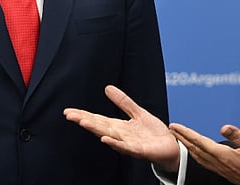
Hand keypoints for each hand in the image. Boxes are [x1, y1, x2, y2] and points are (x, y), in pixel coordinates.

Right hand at [64, 85, 179, 171]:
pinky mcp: (139, 151)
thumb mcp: (138, 113)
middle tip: (69, 115)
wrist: (170, 148)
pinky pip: (125, 147)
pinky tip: (105, 139)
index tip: (68, 111)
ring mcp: (128, 144)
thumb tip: (108, 88)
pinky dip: (115, 143)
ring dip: (95, 129)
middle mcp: (120, 136)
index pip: (98, 119)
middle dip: (84, 121)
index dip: (83, 115)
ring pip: (109, 135)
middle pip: (99, 127)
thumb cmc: (153, 134)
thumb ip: (123, 102)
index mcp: (119, 127)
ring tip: (83, 122)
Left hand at [170, 123, 239, 184]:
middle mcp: (219, 163)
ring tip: (180, 138)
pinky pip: (204, 162)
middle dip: (182, 138)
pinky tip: (196, 153)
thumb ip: (238, 136)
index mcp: (224, 156)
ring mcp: (220, 169)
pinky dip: (196, 154)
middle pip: (195, 149)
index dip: (186, 133)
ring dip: (187, 146)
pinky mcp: (223, 172)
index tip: (176, 126)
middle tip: (172, 129)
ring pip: (198, 156)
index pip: (200, 142)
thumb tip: (224, 128)